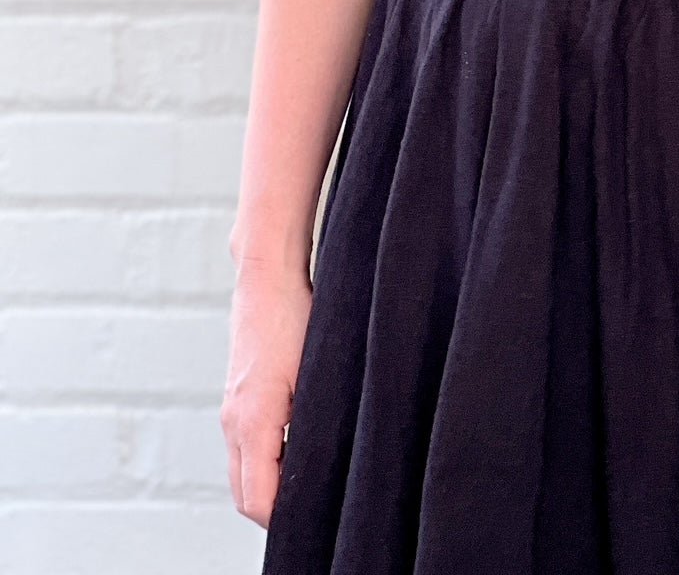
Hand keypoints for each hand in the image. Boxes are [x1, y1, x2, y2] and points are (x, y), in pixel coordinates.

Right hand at [221, 260, 312, 527]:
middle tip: (315, 513)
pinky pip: (243, 450)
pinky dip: (262, 464)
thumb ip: (314, 425)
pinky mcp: (236, 400)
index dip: (284, 520)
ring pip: (242, 474)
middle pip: (245, 494)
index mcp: (252, 423)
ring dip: (268, 488)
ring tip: (308, 489)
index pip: (258, 500)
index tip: (316, 521)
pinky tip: (294, 455)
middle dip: (274, 512)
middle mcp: (233, 423)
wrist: (267, 278)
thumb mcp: (315, 373)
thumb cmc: (295, 317)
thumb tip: (327, 466)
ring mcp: (230, 412)